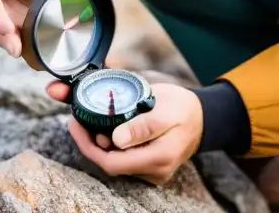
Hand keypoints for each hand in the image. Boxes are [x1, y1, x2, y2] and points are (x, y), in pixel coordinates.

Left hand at [45, 80, 203, 185]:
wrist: (203, 116)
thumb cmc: (183, 108)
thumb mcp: (164, 109)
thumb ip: (142, 126)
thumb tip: (116, 139)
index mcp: (158, 157)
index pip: (112, 163)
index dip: (88, 146)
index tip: (75, 124)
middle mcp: (154, 170)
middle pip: (111, 163)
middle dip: (90, 143)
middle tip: (78, 119)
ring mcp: (153, 170)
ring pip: (116, 160)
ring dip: (100, 142)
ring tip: (89, 120)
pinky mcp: (150, 164)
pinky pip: (124, 158)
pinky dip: (111, 144)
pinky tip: (105, 128)